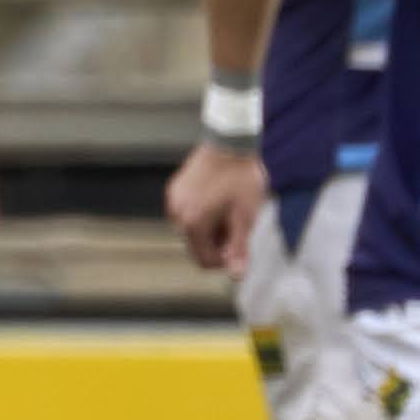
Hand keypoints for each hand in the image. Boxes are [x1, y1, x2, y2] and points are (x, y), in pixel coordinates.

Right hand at [167, 141, 266, 277]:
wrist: (230, 145)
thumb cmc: (240, 180)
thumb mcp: (246, 217)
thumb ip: (239, 249)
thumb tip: (236, 275)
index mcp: (193, 224)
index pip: (203, 260)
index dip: (224, 260)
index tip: (240, 248)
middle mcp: (177, 214)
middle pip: (196, 245)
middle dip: (217, 242)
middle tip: (237, 225)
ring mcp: (173, 201)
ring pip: (191, 230)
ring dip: (209, 228)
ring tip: (228, 211)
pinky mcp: (174, 190)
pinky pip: (186, 213)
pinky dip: (201, 214)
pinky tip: (217, 201)